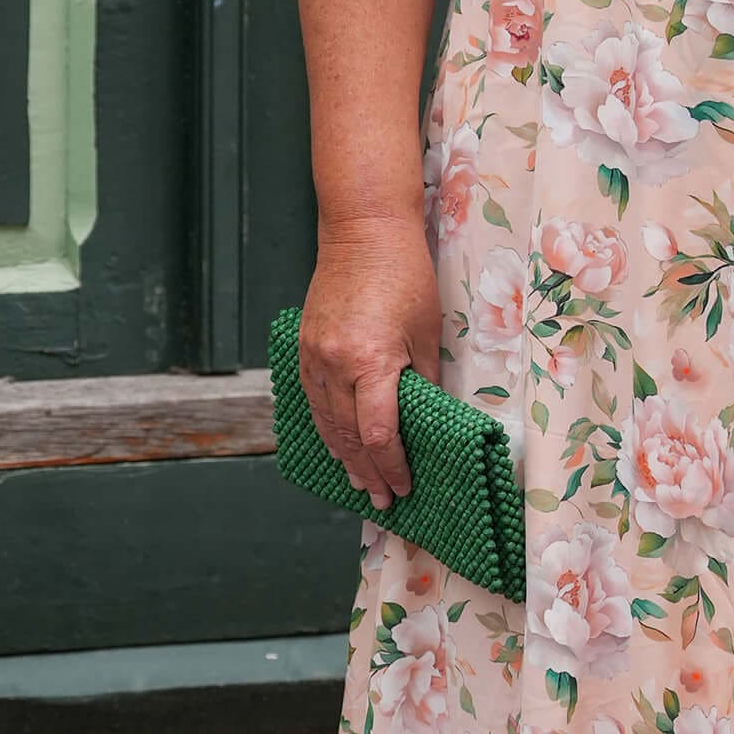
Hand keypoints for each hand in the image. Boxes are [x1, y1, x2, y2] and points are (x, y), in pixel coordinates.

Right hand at [298, 215, 442, 509]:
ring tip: (360, 483)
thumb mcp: (427, 332)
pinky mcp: (305, 347)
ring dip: (343, 457)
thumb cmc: (405, 276)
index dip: (392, 466)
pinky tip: (336, 444)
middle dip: (368, 472)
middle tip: (382, 501)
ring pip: (325, 422)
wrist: (362, 231)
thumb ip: (423, 381)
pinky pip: (312, 400)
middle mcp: (336, 364)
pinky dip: (325, 427)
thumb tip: (428, 420)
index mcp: (371, 362)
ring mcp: (314, 356)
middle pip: (349, 436)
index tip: (403, 487)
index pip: (379, 434)